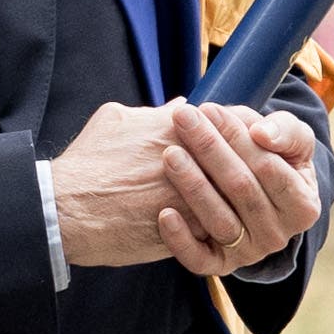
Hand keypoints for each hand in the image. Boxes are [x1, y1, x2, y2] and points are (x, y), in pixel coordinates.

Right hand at [45, 101, 317, 273]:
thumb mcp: (116, 120)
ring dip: (250, 197)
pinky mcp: (190, 228)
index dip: (251, 131)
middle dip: (261, 164)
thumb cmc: (87, 163)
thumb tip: (180, 105)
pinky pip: (225, 225)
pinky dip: (230, 224)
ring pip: (242, 194)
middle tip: (267, 171)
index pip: (237, 119)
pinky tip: (229, 224)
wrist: (66, 209)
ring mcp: (194, 194)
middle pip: (248, 156)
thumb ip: (152, 114)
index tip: (253, 138)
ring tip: (253, 201)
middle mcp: (193, 156)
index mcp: (178, 125)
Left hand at [155, 101, 321, 273]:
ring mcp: (248, 254)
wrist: (256, 191)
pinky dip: (180, 239)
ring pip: (218, 220)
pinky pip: (198, 260)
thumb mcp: (293, 140)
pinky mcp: (219, 266)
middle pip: (240, 189)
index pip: (270, 168)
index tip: (210, 109)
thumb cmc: (275, 157)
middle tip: (182, 119)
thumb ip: (286, 131)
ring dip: (192, 185)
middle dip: (210, 150)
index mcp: (303, 207)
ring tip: (170, 153)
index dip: (238, 138)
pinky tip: (164, 212)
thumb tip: (262, 134)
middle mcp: (278, 236)